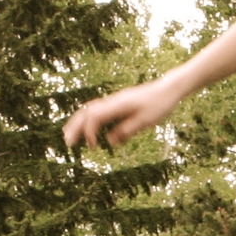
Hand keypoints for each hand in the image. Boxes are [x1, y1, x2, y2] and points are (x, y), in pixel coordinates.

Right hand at [63, 76, 182, 149]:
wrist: (168, 88)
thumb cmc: (159, 105)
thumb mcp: (145, 121)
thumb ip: (127, 131)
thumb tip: (110, 142)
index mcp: (118, 105)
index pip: (94, 117)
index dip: (89, 132)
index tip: (92, 146)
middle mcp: (112, 101)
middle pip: (86, 112)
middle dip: (75, 126)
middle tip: (67, 142)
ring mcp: (114, 101)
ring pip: (90, 110)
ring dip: (79, 122)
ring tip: (70, 135)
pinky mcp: (118, 103)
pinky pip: (98, 110)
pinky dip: (89, 119)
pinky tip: (88, 129)